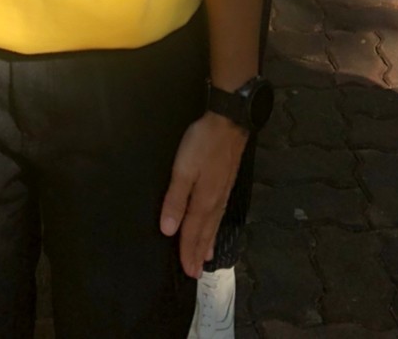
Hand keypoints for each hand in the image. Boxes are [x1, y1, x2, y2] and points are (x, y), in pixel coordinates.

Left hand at [160, 112, 248, 277]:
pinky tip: (215, 226)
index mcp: (203, 201)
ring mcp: (223, 192)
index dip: (187, 252)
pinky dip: (215, 227)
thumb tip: (168, 230)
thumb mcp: (183, 170)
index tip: (186, 272)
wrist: (229, 122)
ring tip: (204, 259)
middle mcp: (215, 202)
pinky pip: (219, 214)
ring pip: (214, 225)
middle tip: (195, 274)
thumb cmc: (203, 144)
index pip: (192, 232)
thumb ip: (175, 200)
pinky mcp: (226, 183)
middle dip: (198, 253)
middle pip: (205, 232)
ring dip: (207, 243)